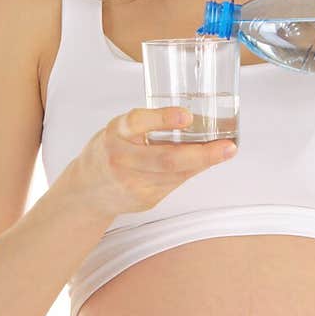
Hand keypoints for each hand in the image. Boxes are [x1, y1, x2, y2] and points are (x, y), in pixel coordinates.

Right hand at [69, 106, 237, 217]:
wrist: (87, 191)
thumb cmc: (109, 151)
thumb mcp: (119, 130)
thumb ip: (146, 124)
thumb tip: (192, 118)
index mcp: (115, 133)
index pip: (137, 122)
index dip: (162, 118)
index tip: (186, 115)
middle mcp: (121, 159)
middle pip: (166, 159)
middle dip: (202, 153)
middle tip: (227, 146)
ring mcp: (133, 183)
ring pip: (176, 174)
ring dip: (204, 162)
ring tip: (225, 151)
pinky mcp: (144, 200)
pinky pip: (175, 184)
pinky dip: (192, 171)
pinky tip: (204, 162)